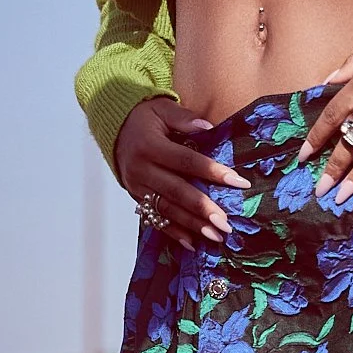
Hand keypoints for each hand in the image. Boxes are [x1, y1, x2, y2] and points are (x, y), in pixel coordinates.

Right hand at [115, 98, 250, 252]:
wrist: (114, 130)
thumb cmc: (144, 118)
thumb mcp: (162, 108)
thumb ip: (184, 118)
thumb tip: (208, 127)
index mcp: (150, 146)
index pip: (186, 161)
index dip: (212, 171)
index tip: (238, 182)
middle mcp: (141, 170)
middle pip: (176, 191)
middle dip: (202, 208)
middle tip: (226, 222)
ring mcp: (137, 187)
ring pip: (167, 210)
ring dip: (192, 225)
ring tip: (216, 235)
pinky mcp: (137, 199)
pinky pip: (156, 219)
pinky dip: (174, 232)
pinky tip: (193, 243)